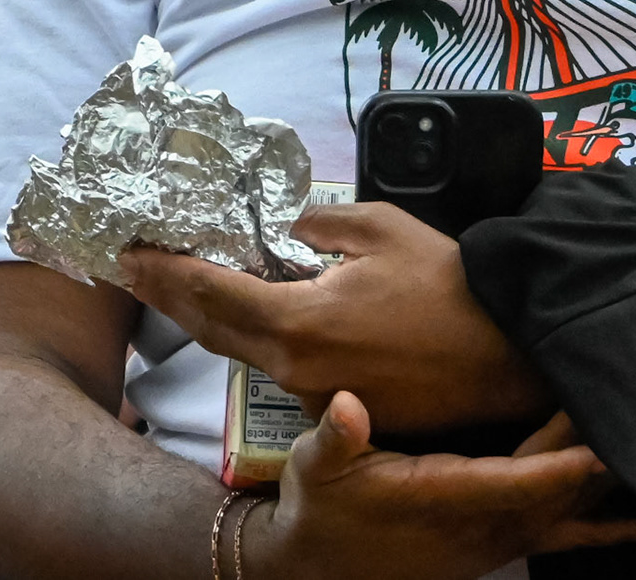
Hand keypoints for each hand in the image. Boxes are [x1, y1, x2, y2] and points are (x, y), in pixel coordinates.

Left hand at [121, 201, 545, 433]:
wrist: (508, 356)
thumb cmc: (447, 285)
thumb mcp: (376, 228)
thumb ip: (314, 223)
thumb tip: (282, 224)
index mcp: (297, 320)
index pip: (208, 292)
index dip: (162, 270)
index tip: (127, 251)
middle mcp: (294, 369)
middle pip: (212, 329)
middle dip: (171, 294)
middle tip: (138, 265)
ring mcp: (314, 398)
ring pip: (250, 350)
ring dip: (222, 316)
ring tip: (196, 278)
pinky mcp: (337, 413)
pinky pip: (289, 369)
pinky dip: (269, 339)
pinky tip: (270, 310)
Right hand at [243, 391, 635, 579]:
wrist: (319, 562)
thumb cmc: (321, 502)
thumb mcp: (316, 465)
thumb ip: (336, 438)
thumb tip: (349, 409)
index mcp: (438, 499)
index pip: (508, 486)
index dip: (554, 471)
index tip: (597, 449)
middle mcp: (476, 527)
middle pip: (550, 493)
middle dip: (589, 454)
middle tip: (627, 401)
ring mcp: (493, 541)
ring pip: (563, 515)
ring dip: (600, 483)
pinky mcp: (499, 544)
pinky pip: (561, 535)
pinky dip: (601, 527)